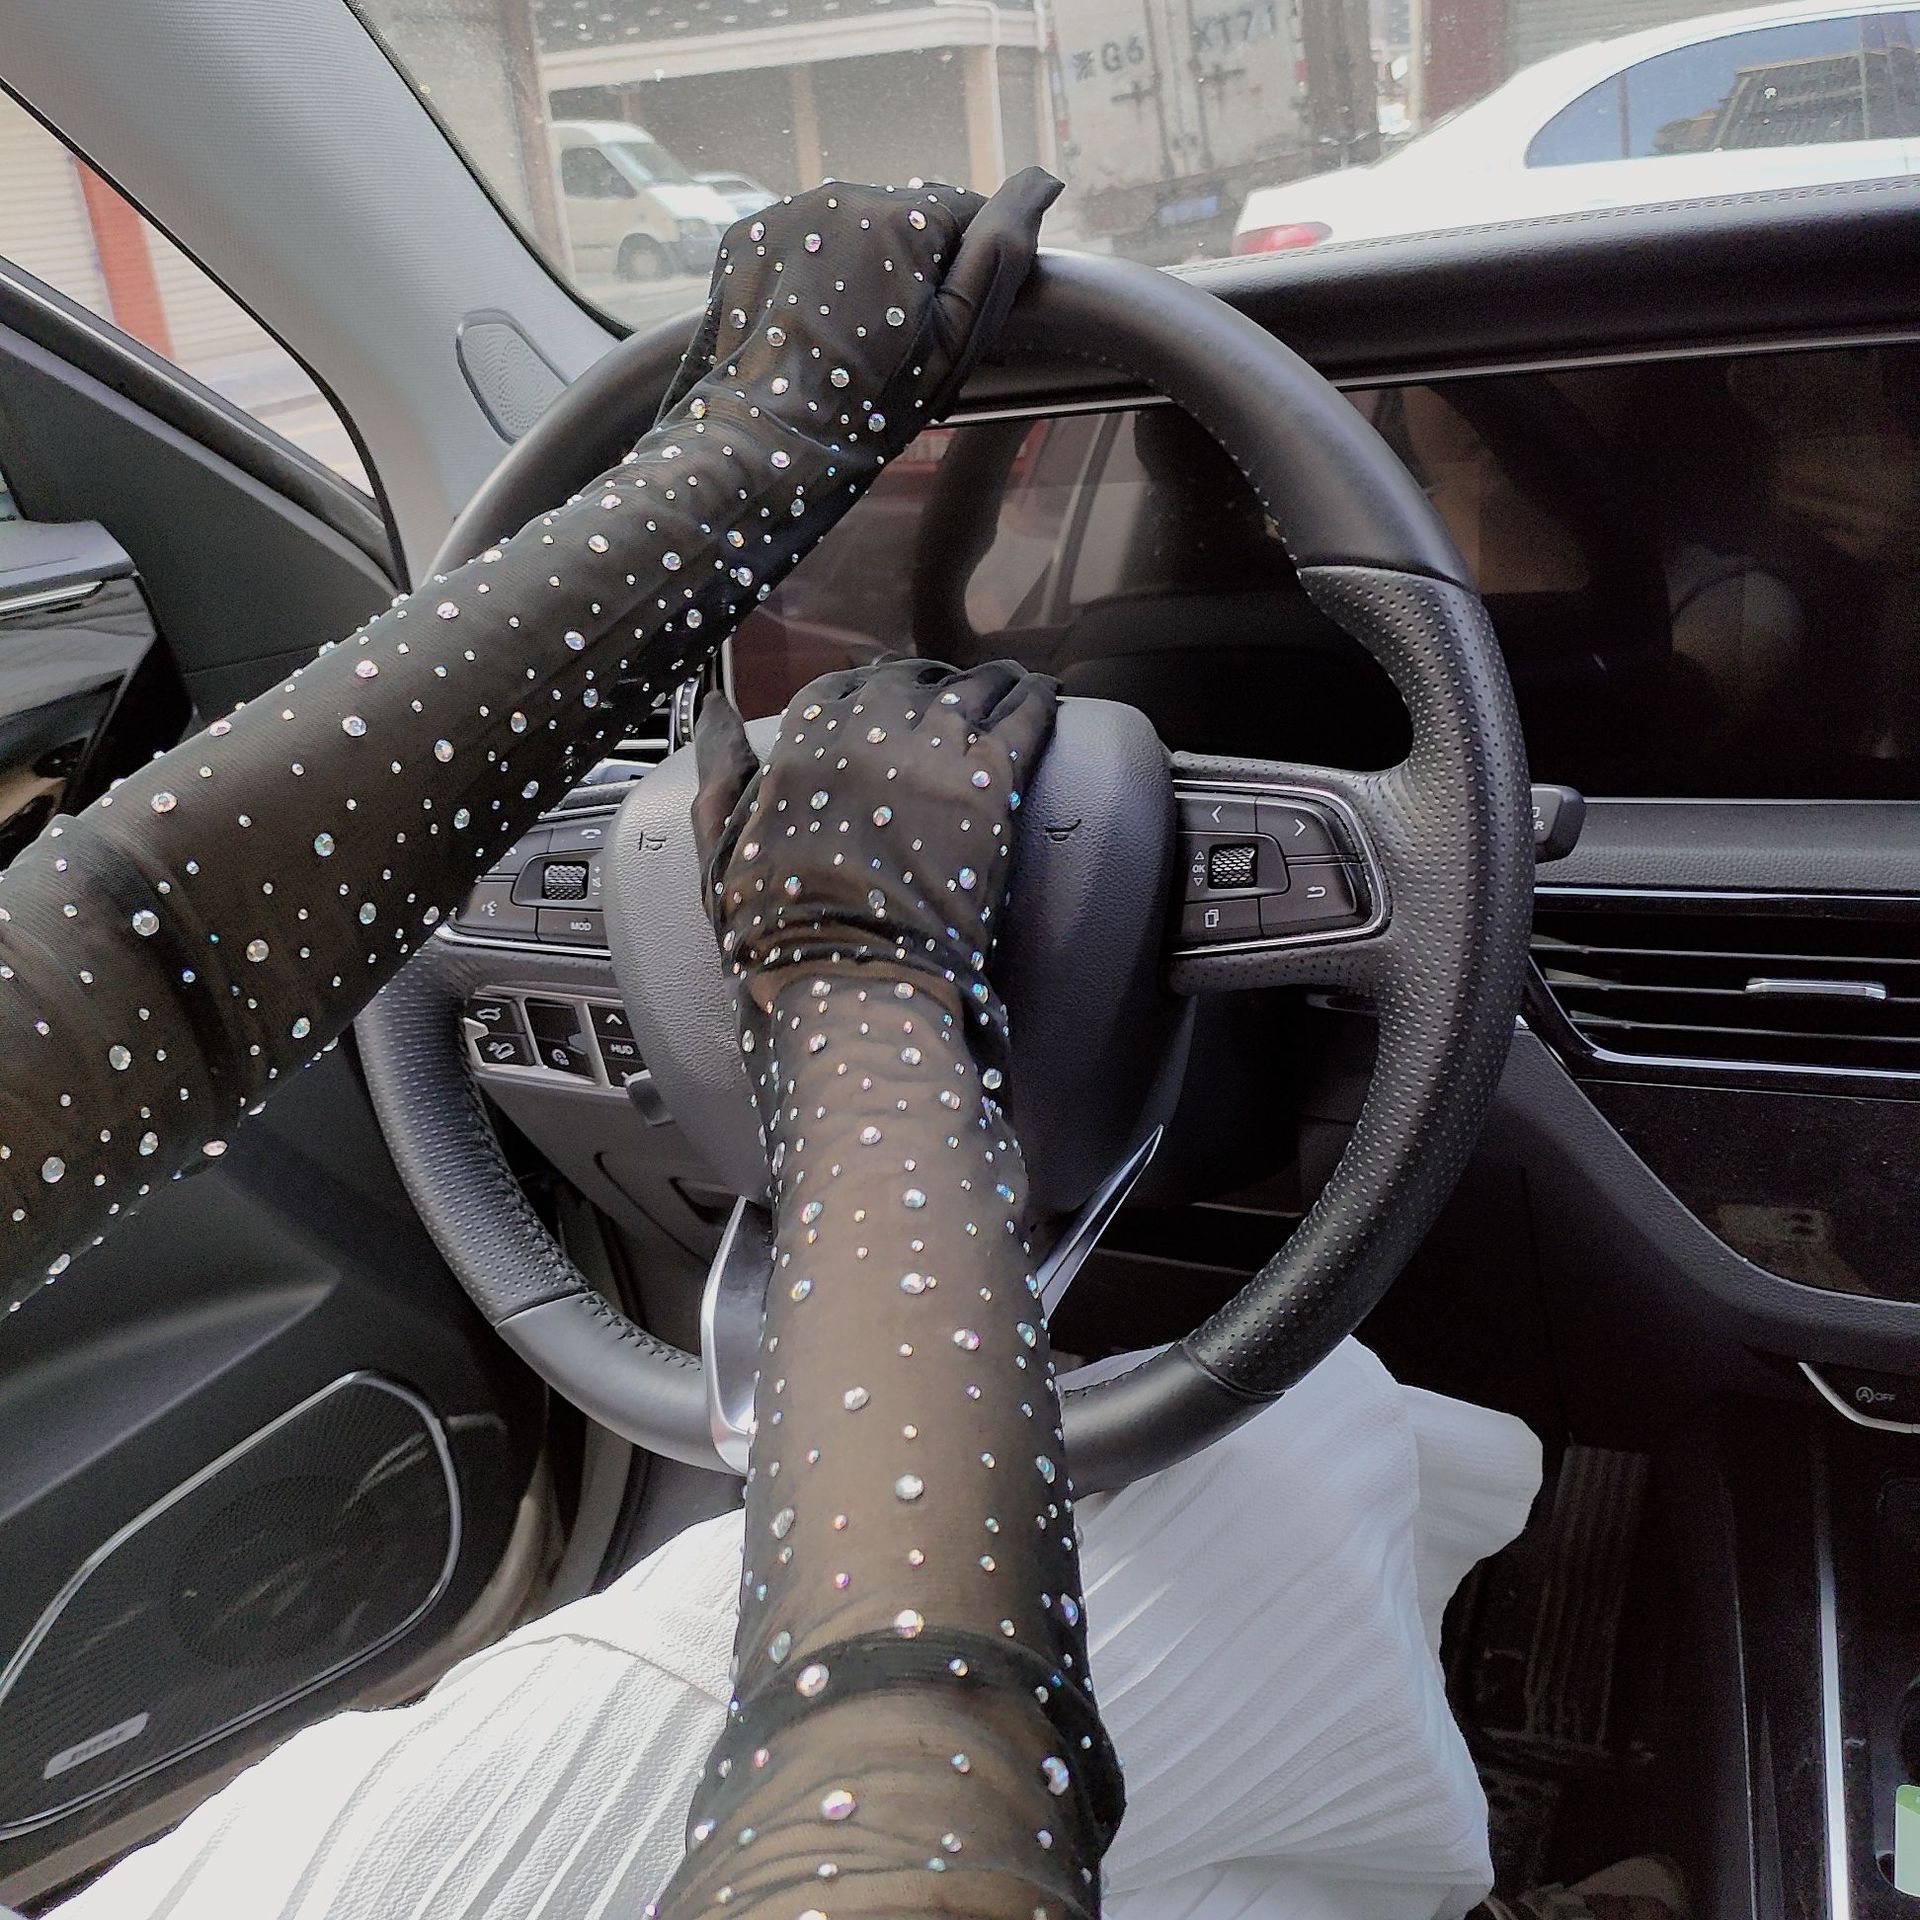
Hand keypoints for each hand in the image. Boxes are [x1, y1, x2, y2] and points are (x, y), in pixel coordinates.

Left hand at [657, 170, 1062, 448]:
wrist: (766, 444)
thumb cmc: (869, 405)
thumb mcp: (955, 339)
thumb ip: (1002, 252)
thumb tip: (1044, 180)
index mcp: (901, 218)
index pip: (962, 214)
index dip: (963, 273)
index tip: (944, 326)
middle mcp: (839, 196)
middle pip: (903, 219)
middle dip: (909, 268)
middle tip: (893, 345)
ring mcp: (785, 213)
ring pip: (851, 228)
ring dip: (861, 268)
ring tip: (845, 342)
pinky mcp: (745, 237)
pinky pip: (802, 240)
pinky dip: (813, 275)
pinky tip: (809, 329)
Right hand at [691, 658, 1057, 1046]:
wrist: (853, 979)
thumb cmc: (778, 932)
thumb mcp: (723, 848)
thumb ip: (719, 771)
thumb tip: (715, 707)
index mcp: (802, 743)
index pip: (838, 688)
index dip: (864, 689)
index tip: (882, 695)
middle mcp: (868, 732)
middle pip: (907, 681)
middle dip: (927, 681)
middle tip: (947, 688)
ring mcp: (933, 752)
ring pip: (971, 689)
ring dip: (989, 682)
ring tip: (1005, 680)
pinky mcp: (991, 783)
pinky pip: (1023, 717)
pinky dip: (1036, 699)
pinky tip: (1045, 693)